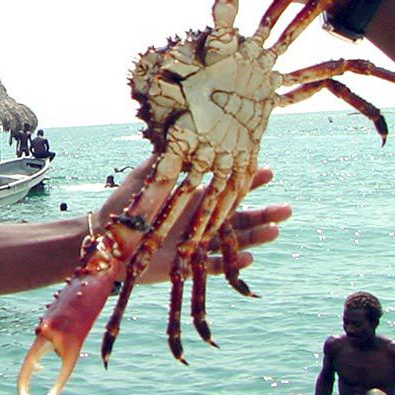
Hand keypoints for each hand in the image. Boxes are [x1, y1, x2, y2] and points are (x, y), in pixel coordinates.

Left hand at [96, 158, 290, 284]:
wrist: (107, 237)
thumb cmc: (126, 203)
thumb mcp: (149, 173)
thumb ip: (168, 156)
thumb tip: (185, 130)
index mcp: (194, 196)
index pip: (227, 186)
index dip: (248, 181)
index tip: (269, 171)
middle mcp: (200, 218)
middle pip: (240, 215)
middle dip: (263, 211)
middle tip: (287, 208)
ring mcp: (197, 241)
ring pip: (234, 239)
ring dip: (255, 236)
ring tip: (276, 230)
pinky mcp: (188, 264)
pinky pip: (216, 265)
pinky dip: (232, 262)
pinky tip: (249, 256)